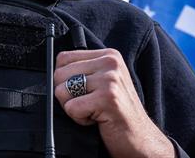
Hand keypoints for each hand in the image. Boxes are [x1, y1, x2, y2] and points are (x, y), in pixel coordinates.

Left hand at [54, 49, 173, 157]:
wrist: (142, 140)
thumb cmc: (118, 112)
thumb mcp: (104, 82)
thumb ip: (84, 70)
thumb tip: (52, 71)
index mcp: (109, 55)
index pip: (64, 58)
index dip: (64, 79)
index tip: (83, 91)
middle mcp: (111, 63)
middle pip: (59, 74)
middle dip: (68, 95)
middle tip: (90, 104)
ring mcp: (110, 79)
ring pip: (62, 91)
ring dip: (74, 107)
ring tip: (94, 111)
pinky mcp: (107, 98)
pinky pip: (71, 108)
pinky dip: (80, 119)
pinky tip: (98, 119)